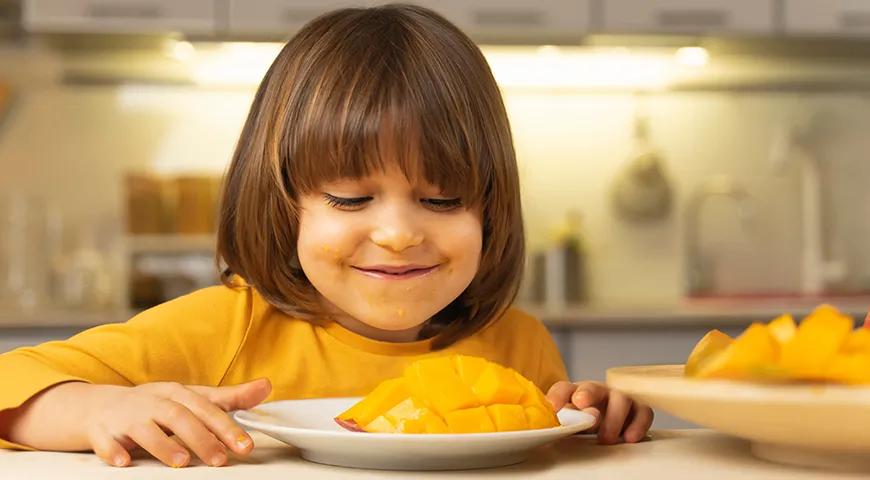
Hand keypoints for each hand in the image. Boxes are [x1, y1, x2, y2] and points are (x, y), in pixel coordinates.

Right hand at [74, 379, 270, 467]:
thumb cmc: (152, 404)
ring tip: (181, 462)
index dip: (227, 427)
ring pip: (145, 428)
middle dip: (201, 438)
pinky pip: (105, 441)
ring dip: (163, 445)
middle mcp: (153, 403)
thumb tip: (266, 387)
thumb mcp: (190, 398)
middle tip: (219, 459)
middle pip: (180, 417)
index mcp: (177, 394)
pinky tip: (123, 461)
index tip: (245, 445)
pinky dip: (113, 451)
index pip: (207, 408)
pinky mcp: (101, 432)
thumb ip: (228, 398)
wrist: (96, 407)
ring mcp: (126, 417)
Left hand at [546, 381, 652, 444]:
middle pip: (593, 387)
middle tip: (581, 406)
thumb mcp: (572, 423)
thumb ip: (566, 420)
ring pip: (621, 399)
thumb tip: (557, 423)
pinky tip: (629, 438)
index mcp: (576, 393)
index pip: (564, 388)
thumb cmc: (586, 422)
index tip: (553, 406)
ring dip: (613, 419)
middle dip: (588, 394)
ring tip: (605, 439)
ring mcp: (619, 399)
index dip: (558, 396)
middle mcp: (598, 392)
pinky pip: (643, 412)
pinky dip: (638, 424)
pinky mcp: (638, 409)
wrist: (609, 426)